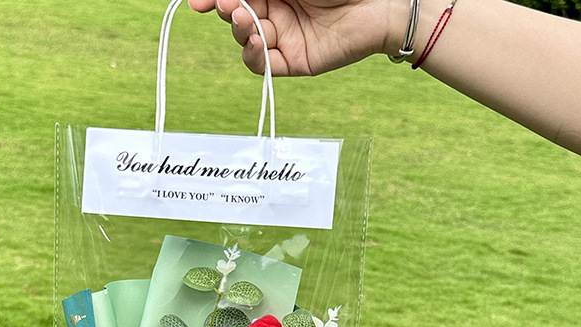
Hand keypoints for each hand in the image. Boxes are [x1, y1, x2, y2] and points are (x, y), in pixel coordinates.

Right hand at [188, 0, 398, 75]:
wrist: (380, 4)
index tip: (200, 1)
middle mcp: (277, 11)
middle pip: (236, 15)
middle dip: (225, 10)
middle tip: (224, 5)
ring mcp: (285, 37)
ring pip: (245, 39)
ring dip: (239, 30)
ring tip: (244, 19)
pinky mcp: (295, 61)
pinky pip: (263, 66)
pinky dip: (252, 55)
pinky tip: (253, 41)